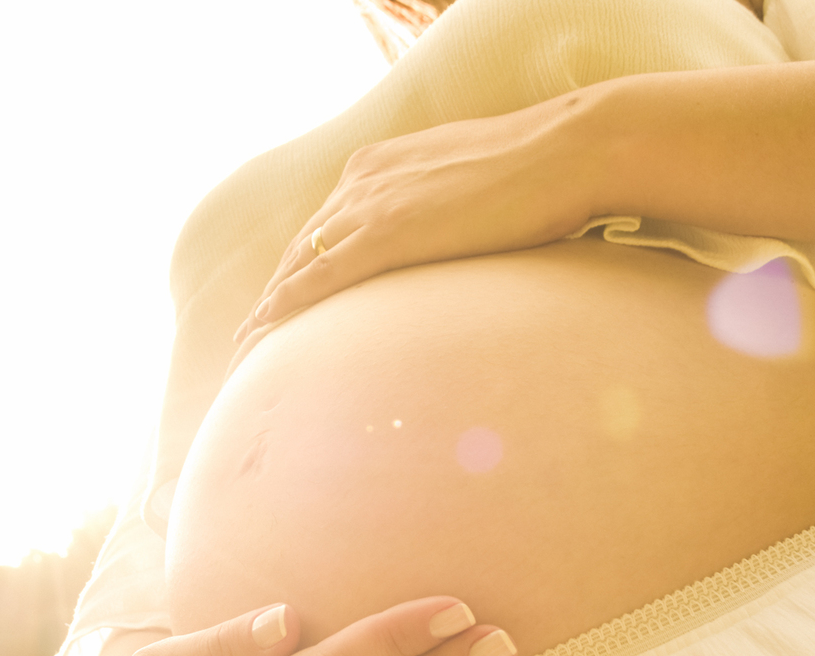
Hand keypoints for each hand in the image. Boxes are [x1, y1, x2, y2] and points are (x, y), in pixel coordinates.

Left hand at [234, 90, 602, 343]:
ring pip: (299, 265)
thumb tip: (449, 240)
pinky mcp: (388, 233)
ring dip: (269, 308)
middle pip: (301, 247)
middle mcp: (362, 182)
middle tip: (252, 333)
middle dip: (275, 291)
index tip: (284, 298)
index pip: (325, 226)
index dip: (301, 266)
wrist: (568, 150)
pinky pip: (319, 277)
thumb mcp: (472, 184)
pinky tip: (264, 330)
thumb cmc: (540, 169)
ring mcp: (371, 205)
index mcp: (380, 166)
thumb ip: (442, 209)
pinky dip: (286, 305)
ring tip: (246, 345)